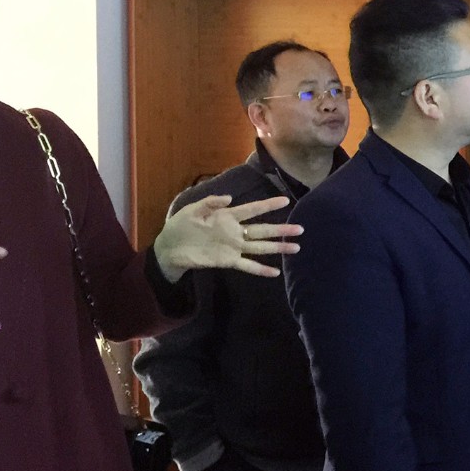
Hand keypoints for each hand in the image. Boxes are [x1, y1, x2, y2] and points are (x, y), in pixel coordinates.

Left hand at [152, 195, 301, 281]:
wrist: (169, 248)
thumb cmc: (180, 226)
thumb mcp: (192, 209)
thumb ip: (210, 202)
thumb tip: (230, 198)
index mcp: (228, 216)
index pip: (252, 209)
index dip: (268, 205)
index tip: (285, 201)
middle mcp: (235, 231)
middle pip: (263, 230)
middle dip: (281, 229)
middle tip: (300, 229)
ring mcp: (233, 247)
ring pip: (260, 247)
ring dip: (277, 248)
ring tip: (296, 248)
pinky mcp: (228, 260)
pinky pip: (248, 265)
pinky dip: (261, 269)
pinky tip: (275, 272)